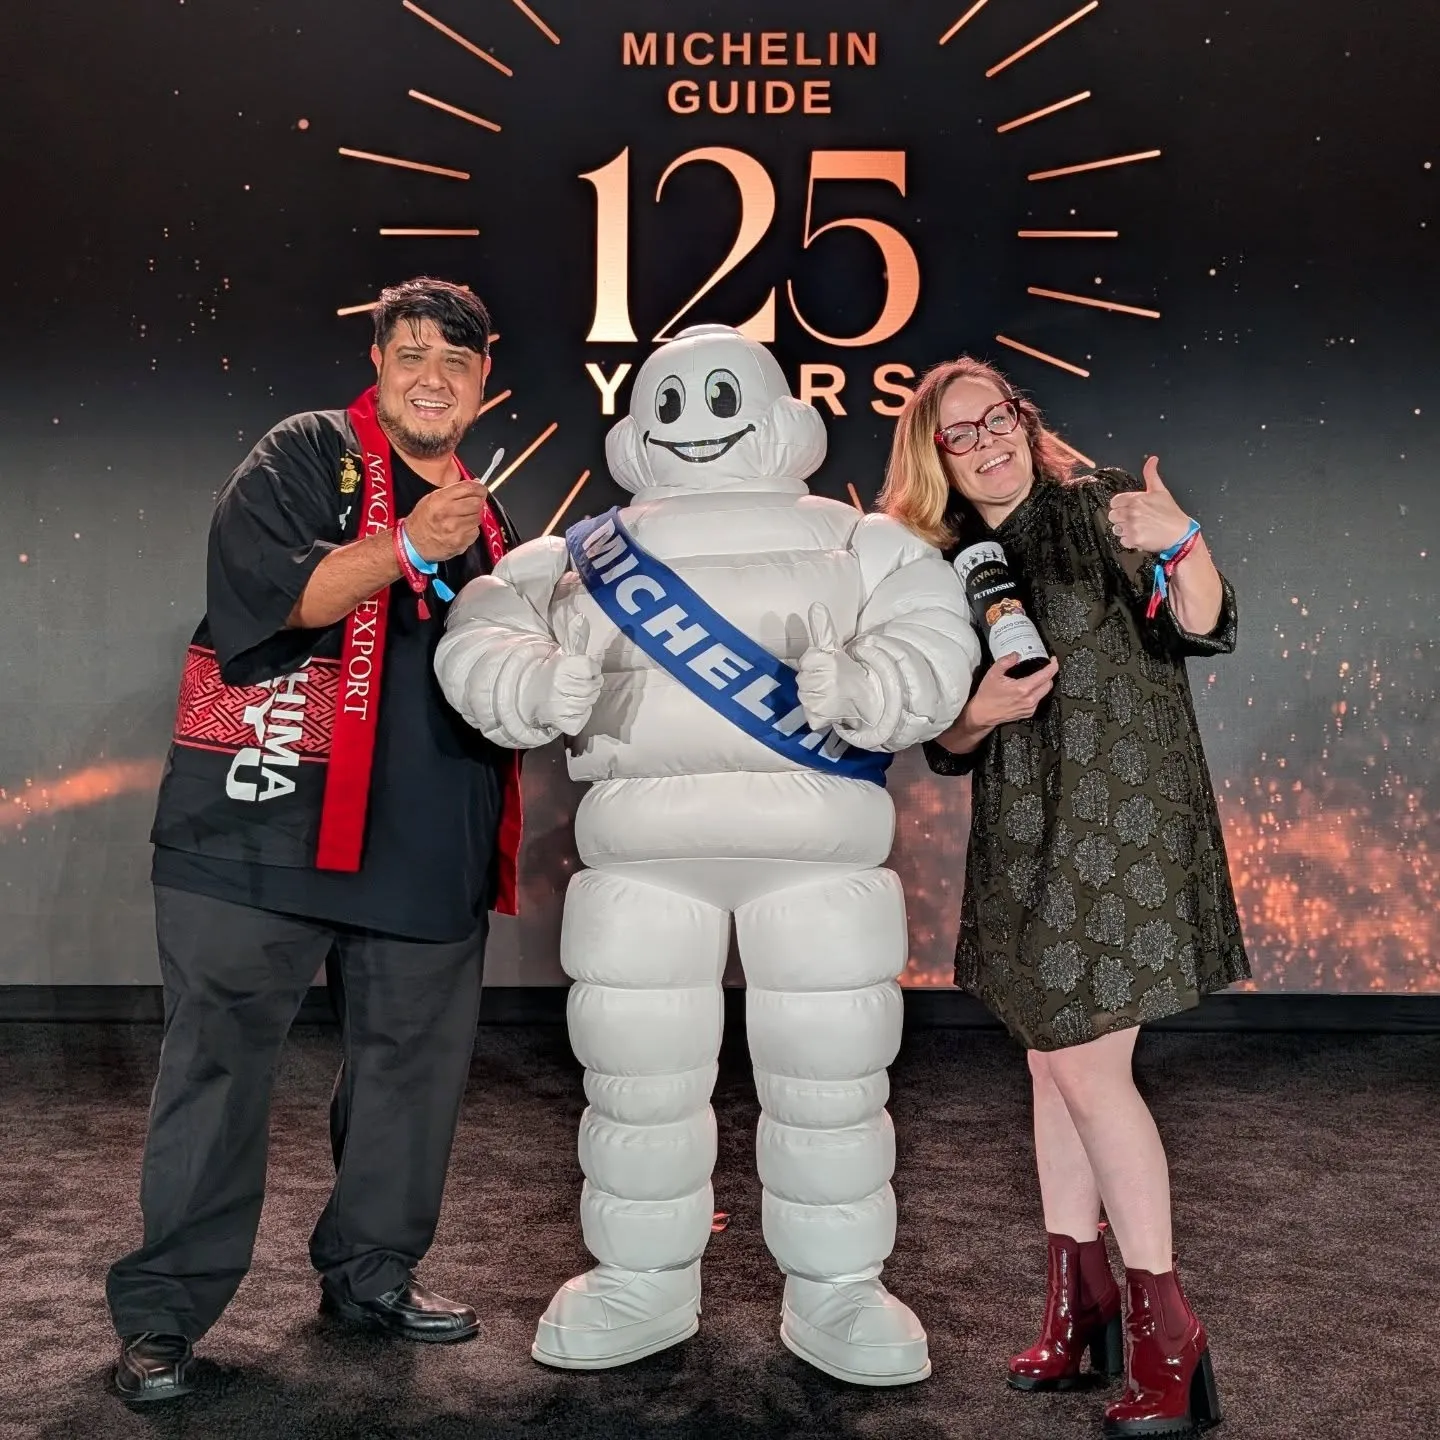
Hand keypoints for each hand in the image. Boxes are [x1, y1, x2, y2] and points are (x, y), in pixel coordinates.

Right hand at [404, 479, 488, 562]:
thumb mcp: (433, 498)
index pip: (469, 488)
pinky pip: (475, 532)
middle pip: (477, 503)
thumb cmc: (423, 519)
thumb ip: (454, 490)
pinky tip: (461, 530)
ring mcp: (454, 529)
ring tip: (463, 519)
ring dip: (474, 517)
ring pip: (478, 518)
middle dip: (477, 503)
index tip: (481, 490)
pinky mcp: (460, 542)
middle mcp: (447, 513)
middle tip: (472, 505)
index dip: (479, 488)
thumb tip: (476, 484)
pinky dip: (471, 530)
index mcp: (440, 499)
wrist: (413, 543)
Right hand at [520, 612, 601, 735]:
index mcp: (562, 667)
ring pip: (590, 702)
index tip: (579, 669)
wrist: (529, 695)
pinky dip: (581, 715)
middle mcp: (562, 687)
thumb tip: (582, 616)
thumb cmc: (553, 673)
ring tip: (572, 694)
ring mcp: (562, 707)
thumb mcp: (564, 654)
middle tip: (576, 683)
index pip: (592, 668)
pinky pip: (583, 719)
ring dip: (585, 699)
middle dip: (590, 684)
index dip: (590, 668)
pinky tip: (570, 708)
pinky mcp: (565, 723)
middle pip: (594, 686)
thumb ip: (576, 638)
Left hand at [796, 602, 883, 729]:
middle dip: (814, 679)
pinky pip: (808, 715)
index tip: (829, 667)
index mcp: (828, 661)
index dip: (815, 664)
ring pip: (803, 696)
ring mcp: (821, 701)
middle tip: (831, 682)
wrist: (869, 698)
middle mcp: (824, 681)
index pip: (806, 660)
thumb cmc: (848, 671)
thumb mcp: (835, 648)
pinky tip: (828, 709)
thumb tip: (815, 605)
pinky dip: (816, 714)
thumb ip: (822, 628)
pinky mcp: (819, 718)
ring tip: (830, 695)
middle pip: (802, 678)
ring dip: (814, 696)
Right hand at [964, 653, 1058, 729]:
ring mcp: (1030, 708)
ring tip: (1037, 677)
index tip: (1053, 660)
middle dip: (1049, 674)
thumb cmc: (987, 696)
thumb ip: (1006, 661)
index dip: (1053, 665)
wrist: (982, 714)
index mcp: (1023, 688)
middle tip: (1045, 667)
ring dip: (1044, 683)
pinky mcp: (1028, 713)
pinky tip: (1029, 689)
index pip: (1046, 675)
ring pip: (1045, 692)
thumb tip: (1017, 654)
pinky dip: (1038, 693)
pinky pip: (1039, 700)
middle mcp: (1029, 699)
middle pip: (1049, 684)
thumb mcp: (993, 674)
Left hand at [1106, 456, 1192, 553]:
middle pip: (1112, 516)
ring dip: (1125, 530)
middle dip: (1121, 519)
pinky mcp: (1134, 539)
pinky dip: (1130, 541)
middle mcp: (1132, 511)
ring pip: (1116, 529)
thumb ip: (1151, 474)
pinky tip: (1141, 537)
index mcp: (1136, 498)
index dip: (1120, 506)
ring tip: (1139, 528)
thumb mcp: (1160, 490)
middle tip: (1135, 520)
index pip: (1114, 502)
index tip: (1129, 509)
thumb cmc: (1170, 512)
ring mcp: (1132, 525)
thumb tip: (1152, 459)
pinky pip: (1122, 541)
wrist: (1180, 533)